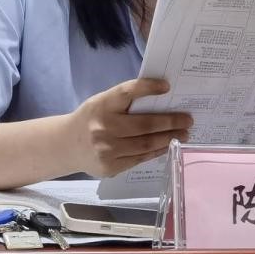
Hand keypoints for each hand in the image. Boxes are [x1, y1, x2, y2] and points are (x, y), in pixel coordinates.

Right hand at [68, 78, 191, 176]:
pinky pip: (140, 158)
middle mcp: (103, 127)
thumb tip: (162, 99)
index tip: (167, 86)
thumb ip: (125, 101)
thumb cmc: (92, 118)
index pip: (127, 92)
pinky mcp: (110, 166)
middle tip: (188, 119)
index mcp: (102, 104)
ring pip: (145, 144)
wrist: (66, 145)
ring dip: (168, 138)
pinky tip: (167, 145)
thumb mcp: (102, 102)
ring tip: (184, 134)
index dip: (148, 88)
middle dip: (170, 122)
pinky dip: (156, 151)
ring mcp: (107, 149)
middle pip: (144, 124)